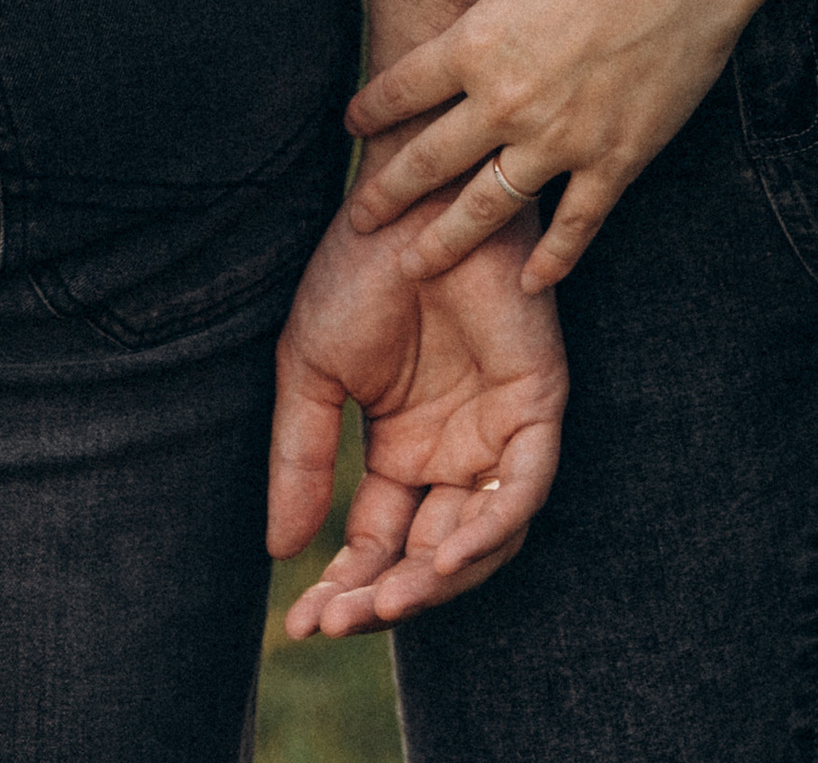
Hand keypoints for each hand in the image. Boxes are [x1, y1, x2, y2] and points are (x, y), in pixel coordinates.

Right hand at [269, 194, 567, 636]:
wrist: (406, 194)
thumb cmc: (359, 267)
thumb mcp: (310, 372)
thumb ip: (301, 459)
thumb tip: (281, 553)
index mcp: (402, 448)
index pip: (378, 543)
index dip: (344, 588)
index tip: (301, 623)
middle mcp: (454, 451)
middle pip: (430, 557)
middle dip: (386, 597)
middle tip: (339, 620)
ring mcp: (498, 429)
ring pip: (482, 539)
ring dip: (436, 580)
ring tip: (384, 601)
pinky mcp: (536, 401)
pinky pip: (523, 487)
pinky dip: (487, 529)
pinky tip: (442, 556)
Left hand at [345, 0, 766, 289]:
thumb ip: (500, 22)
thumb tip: (485, 43)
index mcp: (477, 41)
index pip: (403, 88)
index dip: (372, 110)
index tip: (354, 124)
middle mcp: (506, 100)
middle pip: (427, 160)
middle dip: (386, 193)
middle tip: (360, 218)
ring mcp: (560, 138)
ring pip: (486, 208)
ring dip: (445, 241)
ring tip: (415, 264)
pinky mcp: (616, 161)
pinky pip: (574, 225)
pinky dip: (552, 260)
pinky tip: (531, 283)